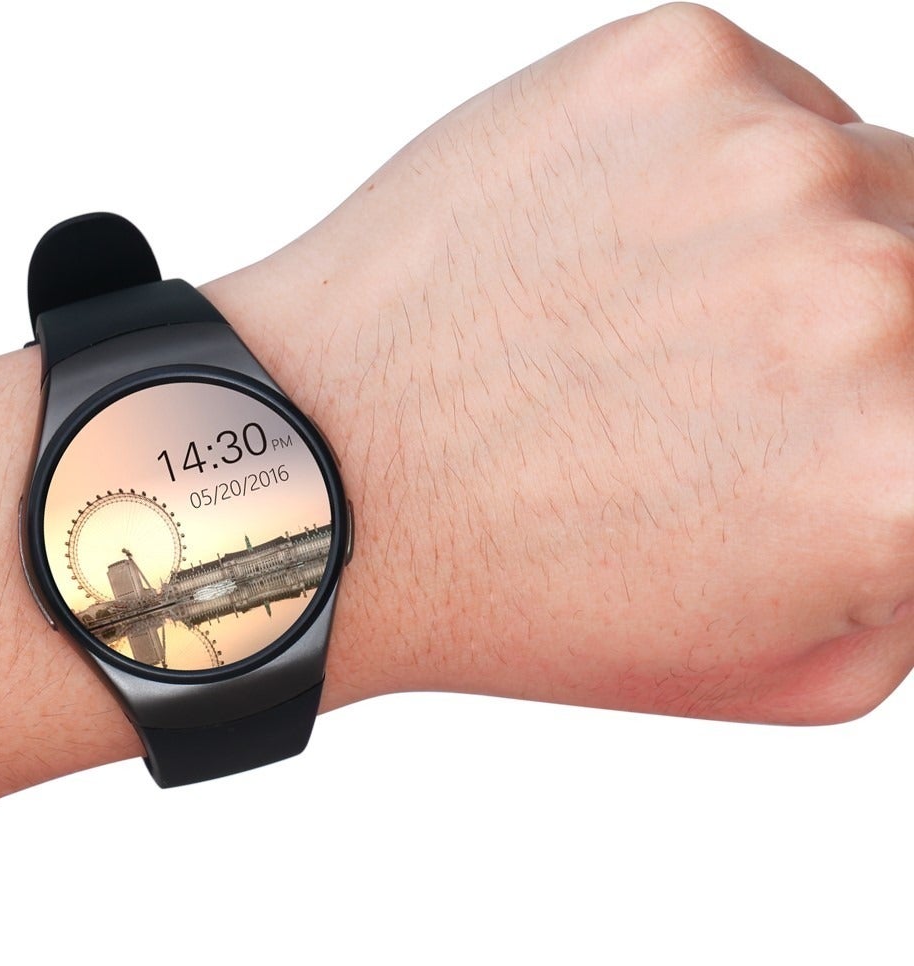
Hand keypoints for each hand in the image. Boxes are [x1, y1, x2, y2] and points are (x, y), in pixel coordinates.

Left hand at [208, 3, 913, 723]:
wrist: (337, 472)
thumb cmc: (524, 582)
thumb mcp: (775, 665)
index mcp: (904, 462)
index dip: (897, 420)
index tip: (851, 421)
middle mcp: (866, 297)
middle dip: (880, 334)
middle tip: (747, 384)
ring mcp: (764, 163)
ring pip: (868, 181)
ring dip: (799, 249)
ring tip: (658, 326)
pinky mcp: (671, 71)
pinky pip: (766, 111)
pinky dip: (715, 179)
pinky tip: (612, 255)